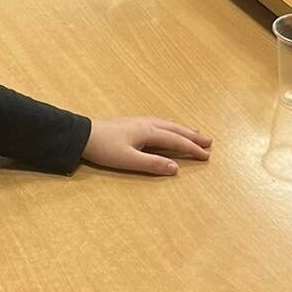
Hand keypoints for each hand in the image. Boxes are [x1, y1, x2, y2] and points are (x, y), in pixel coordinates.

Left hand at [81, 117, 212, 177]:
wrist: (83, 135)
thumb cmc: (105, 149)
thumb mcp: (129, 161)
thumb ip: (153, 164)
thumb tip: (176, 169)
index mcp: (149, 132)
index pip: (176, 141)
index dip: (192, 149)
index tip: (207, 155)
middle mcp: (148, 124)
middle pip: (175, 130)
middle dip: (193, 136)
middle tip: (209, 142)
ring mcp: (140, 122)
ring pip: (168, 124)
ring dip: (183, 130)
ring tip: (195, 133)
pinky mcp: (133, 123)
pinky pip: (160, 123)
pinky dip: (171, 127)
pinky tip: (168, 128)